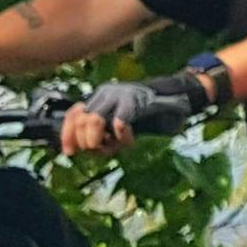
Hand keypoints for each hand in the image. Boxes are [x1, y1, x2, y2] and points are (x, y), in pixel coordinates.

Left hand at [68, 73, 203, 153]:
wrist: (179, 98)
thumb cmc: (151, 116)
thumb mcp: (120, 125)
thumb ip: (101, 133)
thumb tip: (78, 148)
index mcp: (100, 97)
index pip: (72, 115)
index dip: (67, 135)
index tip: (69, 152)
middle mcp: (106, 94)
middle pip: (80, 121)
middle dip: (86, 142)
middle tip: (103, 150)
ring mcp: (121, 96)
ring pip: (93, 122)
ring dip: (100, 141)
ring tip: (115, 146)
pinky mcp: (136, 103)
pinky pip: (118, 123)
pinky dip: (122, 137)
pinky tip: (130, 141)